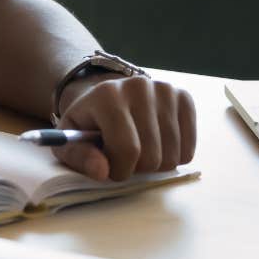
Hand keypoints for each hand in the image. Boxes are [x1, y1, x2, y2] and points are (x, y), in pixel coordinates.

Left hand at [52, 73, 196, 180]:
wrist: (108, 98)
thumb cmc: (89, 125)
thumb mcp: (69, 142)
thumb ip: (78, 158)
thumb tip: (102, 171)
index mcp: (106, 95)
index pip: (127, 149)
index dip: (118, 170)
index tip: (109, 167)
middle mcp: (139, 87)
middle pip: (152, 156)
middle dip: (136, 169)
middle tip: (124, 157)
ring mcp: (164, 90)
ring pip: (172, 156)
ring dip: (155, 165)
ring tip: (139, 149)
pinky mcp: (183, 98)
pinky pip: (189, 149)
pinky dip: (174, 157)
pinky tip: (157, 144)